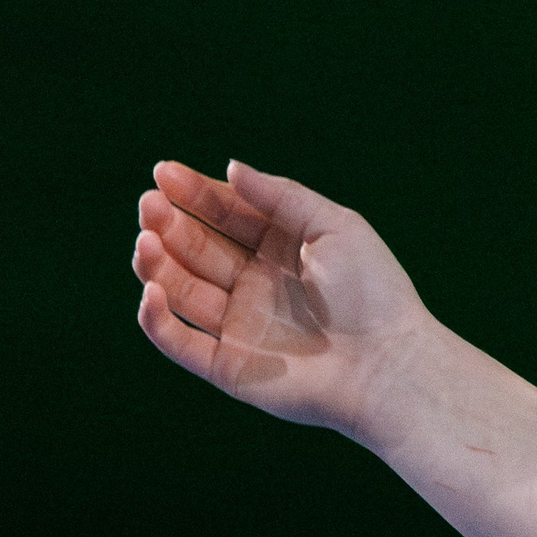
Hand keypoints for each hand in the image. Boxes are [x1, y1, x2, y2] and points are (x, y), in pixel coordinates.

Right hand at [134, 160, 430, 437]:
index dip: (194, 194)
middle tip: (150, 205)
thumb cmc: (374, 293)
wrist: (389, 366)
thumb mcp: (334, 226)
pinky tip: (151, 291)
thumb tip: (230, 169)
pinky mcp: (229, 367)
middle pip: (197, 248)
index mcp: (281, 250)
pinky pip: (180, 342)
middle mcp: (256, 286)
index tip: (164, 173)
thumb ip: (282, 196)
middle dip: (169, 224)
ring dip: (157, 264)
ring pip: (182, 290)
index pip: (226, 214)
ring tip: (146, 239)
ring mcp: (240, 326)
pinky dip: (157, 320)